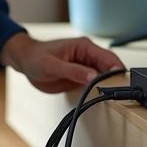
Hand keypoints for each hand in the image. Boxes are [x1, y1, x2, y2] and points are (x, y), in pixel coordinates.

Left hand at [0, 31, 126, 93]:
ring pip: (104, 78)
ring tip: (113, 98)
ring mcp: (85, 67)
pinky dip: (98, 91)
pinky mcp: (81, 78)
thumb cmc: (36, 57)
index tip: (121, 82)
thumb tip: (94, 77)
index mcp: (84, 47)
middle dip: (115, 80)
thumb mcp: (52, 66)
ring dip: (108, 87)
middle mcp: (88, 56)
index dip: (116, 69)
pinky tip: (101, 99)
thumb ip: (73, 71)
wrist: (25, 62)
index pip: (107, 57)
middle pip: (109, 68)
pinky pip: (94, 85)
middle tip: (119, 94)